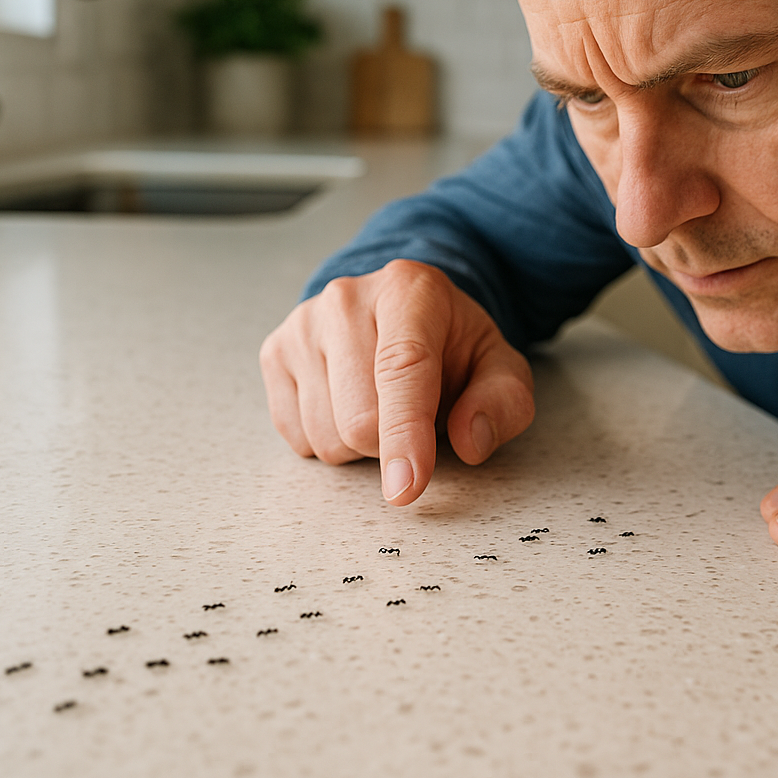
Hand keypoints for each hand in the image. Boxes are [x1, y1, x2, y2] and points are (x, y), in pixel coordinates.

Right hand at [259, 259, 534, 505]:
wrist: (402, 312)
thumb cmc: (452, 345)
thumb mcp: (500, 368)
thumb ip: (503, 403)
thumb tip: (469, 441)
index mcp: (410, 290)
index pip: (402, 369)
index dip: (405, 434)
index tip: (407, 487)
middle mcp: (347, 299)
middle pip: (359, 420)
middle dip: (395, 442)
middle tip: (417, 410)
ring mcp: (303, 325)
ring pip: (326, 436)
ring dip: (362, 445)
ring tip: (383, 403)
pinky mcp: (275, 353)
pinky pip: (297, 437)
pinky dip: (330, 438)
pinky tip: (348, 404)